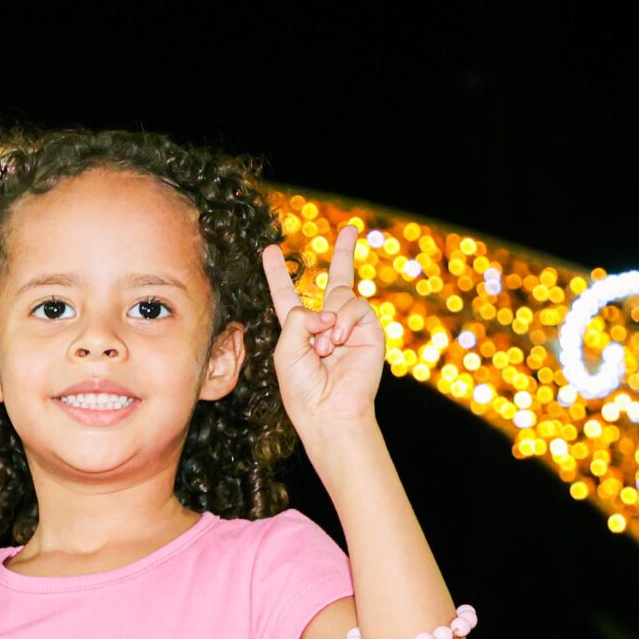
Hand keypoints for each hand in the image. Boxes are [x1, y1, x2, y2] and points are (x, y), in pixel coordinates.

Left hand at [261, 221, 383, 432]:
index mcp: (299, 329)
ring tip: (325, 349)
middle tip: (349, 228)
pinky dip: (342, 321)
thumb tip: (328, 310)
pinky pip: (354, 306)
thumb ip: (297, 320)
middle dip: (343, 252)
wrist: (329, 411)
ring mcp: (350, 324)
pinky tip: (338, 342)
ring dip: (327, 321)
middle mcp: (326, 323)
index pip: (287, 295)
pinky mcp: (369, 329)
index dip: (278, 274)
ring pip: (340, 294)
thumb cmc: (302, 388)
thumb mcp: (285, 350)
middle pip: (335, 279)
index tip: (270, 251)